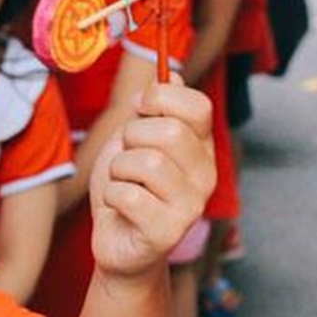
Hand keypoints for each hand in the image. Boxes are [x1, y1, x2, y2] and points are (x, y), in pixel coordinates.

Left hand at [89, 78, 214, 278]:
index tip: (140, 109)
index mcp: (201, 147)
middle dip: (132, 138)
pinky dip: (111, 196)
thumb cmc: (127, 186)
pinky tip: (119, 207)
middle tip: (127, 157)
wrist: (117, 242)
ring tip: (123, 183)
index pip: (199, 106)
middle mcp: (205, 175)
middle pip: (169, 132)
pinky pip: (128, 195)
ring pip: (146, 162)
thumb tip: (173, 74)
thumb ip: (154, 109)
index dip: (161, 97)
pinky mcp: (168, 231)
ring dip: (119, 169)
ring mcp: (191, 206)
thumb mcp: (135, 139)